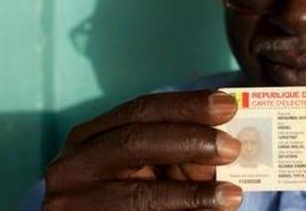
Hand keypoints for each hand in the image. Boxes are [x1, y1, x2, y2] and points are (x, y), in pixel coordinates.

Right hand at [43, 90, 242, 209]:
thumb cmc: (129, 199)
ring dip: (191, 193)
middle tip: (233, 148)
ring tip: (233, 195)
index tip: (229, 105)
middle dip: (189, 141)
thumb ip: (181, 156)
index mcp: (90, 137)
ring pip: (137, 195)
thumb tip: (225, 147)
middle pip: (135, 141)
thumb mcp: (149, 169)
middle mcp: (72, 165)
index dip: (186, 105)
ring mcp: (72, 202)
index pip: (141, 110)